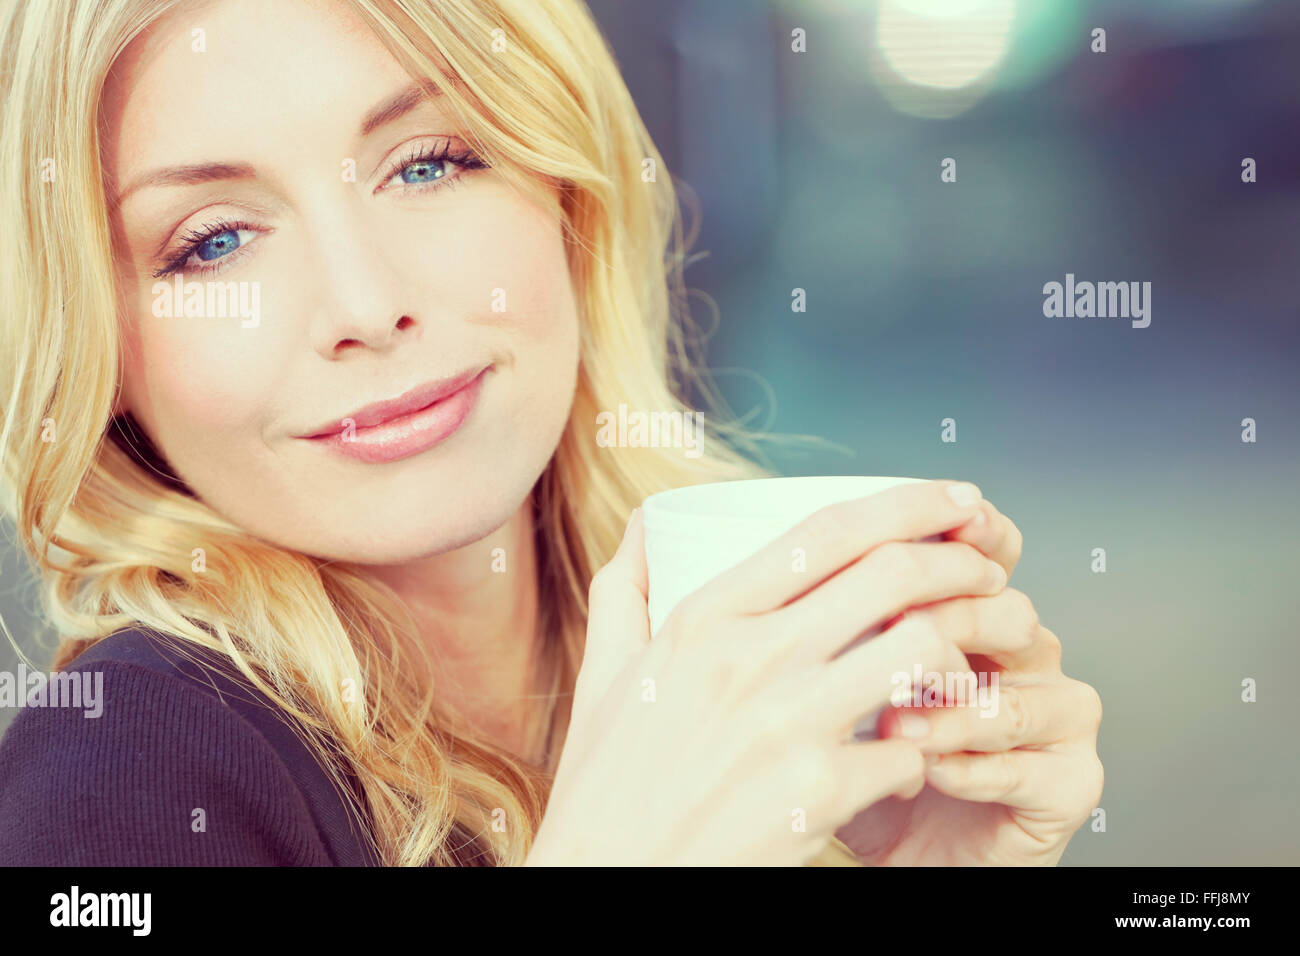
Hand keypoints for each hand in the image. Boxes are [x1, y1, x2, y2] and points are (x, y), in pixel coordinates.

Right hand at [528, 480, 1003, 864]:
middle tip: (987, 569)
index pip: (825, 532)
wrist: (605, 878)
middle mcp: (748, 657)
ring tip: (963, 663)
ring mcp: (787, 724)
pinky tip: (906, 760)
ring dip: (959, 652)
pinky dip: (920, 753)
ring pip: (922, 650)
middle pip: (892, 574)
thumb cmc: (606, 782)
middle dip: (961, 560)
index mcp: (702, 619)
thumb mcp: (605, 672)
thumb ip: (625, 590)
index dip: (908, 502)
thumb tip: (642, 526)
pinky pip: (909, 752)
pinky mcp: (817, 793)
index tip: (955, 498)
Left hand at [833, 499, 1104, 865]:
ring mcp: (1059, 720)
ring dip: (953, 708)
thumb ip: (852, 633)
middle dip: (950, 619)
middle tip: (894, 626)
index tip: (944, 520)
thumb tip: (826, 578)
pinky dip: (973, 767)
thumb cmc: (878, 764)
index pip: (993, 559)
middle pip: (1011, 615)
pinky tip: (931, 768)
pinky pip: (1029, 766)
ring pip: (1019, 695)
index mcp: (982, 621)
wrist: (906, 851)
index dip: (975, 536)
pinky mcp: (1070, 783)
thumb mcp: (850, 688)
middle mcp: (1030, 660)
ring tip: (898, 721)